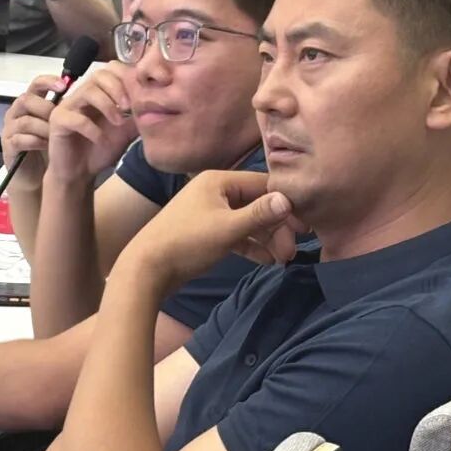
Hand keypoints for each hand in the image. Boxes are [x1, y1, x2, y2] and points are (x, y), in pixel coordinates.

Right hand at [1, 74, 66, 190]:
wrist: (37, 174)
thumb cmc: (50, 146)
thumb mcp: (60, 124)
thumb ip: (69, 108)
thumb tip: (92, 97)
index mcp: (31, 103)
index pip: (36, 84)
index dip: (48, 82)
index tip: (64, 86)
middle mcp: (17, 113)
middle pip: (26, 100)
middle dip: (46, 108)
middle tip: (60, 118)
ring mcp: (11, 129)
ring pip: (25, 121)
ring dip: (44, 128)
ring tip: (56, 135)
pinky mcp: (9, 146)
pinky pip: (20, 139)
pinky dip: (36, 141)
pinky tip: (47, 145)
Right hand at [46, 62, 137, 183]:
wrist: (81, 174)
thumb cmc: (101, 149)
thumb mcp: (126, 131)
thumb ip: (138, 116)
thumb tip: (159, 105)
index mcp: (99, 92)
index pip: (111, 70)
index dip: (126, 78)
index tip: (141, 94)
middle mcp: (82, 94)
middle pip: (99, 75)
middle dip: (117, 88)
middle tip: (128, 107)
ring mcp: (68, 106)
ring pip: (87, 92)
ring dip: (107, 105)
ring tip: (118, 122)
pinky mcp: (58, 122)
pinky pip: (75, 118)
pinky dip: (92, 129)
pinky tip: (102, 140)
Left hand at [123, 170, 304, 289]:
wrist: (146, 269)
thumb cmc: (186, 243)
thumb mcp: (226, 228)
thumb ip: (259, 214)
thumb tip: (288, 199)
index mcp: (219, 181)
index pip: (263, 185)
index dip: (285, 204)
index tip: (304, 227)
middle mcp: (215, 192)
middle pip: (257, 204)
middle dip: (277, 228)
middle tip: (291, 251)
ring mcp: (210, 213)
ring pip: (248, 222)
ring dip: (267, 239)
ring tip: (283, 259)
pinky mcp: (207, 233)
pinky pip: (237, 235)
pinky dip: (252, 246)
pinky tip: (268, 261)